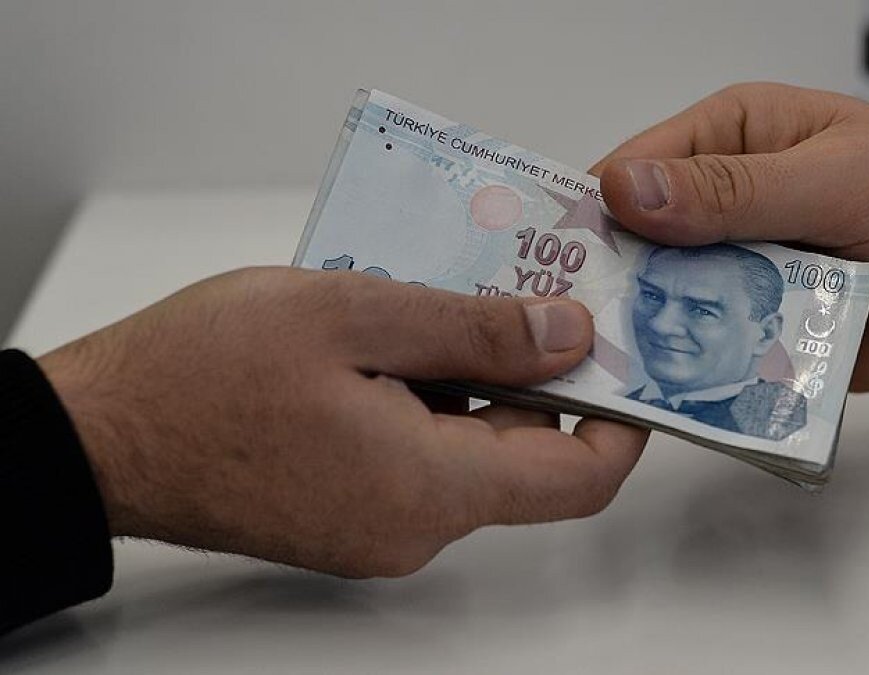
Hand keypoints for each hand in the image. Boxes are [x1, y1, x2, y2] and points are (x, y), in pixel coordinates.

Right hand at [38, 267, 646, 577]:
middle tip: (518, 289)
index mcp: (428, 487)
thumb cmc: (202, 373)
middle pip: (523, 455)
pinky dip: (429, 397)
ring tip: (437, 300)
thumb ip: (476, 328)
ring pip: (469, 449)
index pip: (578, 478)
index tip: (619, 353)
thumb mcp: (354, 315)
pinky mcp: (350, 511)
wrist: (101, 435)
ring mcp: (379, 526)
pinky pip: (422, 455)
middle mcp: (414, 526)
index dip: (618, 417)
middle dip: (535, 372)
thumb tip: (569, 337)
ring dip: (473, 376)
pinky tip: (393, 338)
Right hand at [593, 82, 868, 419]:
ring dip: (650, 330)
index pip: (640, 166)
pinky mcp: (763, 325)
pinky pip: (711, 346)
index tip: (553, 260)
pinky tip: (668, 392)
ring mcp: (747, 266)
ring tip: (610, 370)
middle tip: (573, 330)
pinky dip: (693, 366)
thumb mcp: (840, 182)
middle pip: (643, 241)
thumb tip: (630, 190)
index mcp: (740, 135)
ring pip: (670, 299)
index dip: (594, 211)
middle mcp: (732, 201)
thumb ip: (736, 191)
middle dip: (613, 282)